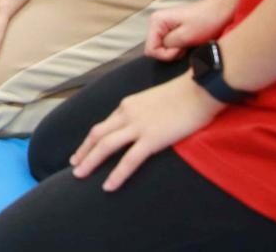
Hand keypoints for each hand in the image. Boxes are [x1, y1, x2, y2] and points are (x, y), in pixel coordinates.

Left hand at [70, 74, 223, 190]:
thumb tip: (146, 124)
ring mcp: (138, 126)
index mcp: (128, 104)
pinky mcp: (152, 139)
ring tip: (79, 176)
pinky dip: (116, 174)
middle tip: (74, 166)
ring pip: (106, 146)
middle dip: (83, 151)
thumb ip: (145, 112)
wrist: (201, 88)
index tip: (84, 150)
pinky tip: (108, 186)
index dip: (92, 139)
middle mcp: (127, 114)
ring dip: (90, 161)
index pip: (105, 124)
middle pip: (97, 134)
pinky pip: (129, 160)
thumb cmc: (186, 93)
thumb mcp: (156, 100)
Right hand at [145, 0, 235, 61]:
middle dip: (170, 52)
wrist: (221, 10)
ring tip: (189, 43)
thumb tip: (161, 50)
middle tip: (186, 46)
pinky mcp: (173, 27)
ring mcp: (165, 24)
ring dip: (176, 50)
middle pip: (155, 48)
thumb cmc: (206, 21)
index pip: (150, 49)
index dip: (165, 54)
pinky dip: (179, 47)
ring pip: (163, 47)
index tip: (181, 49)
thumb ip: (169, 45)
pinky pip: (170, 43)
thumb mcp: (186, 36)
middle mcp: (157, 21)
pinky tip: (189, 42)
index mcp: (157, 21)